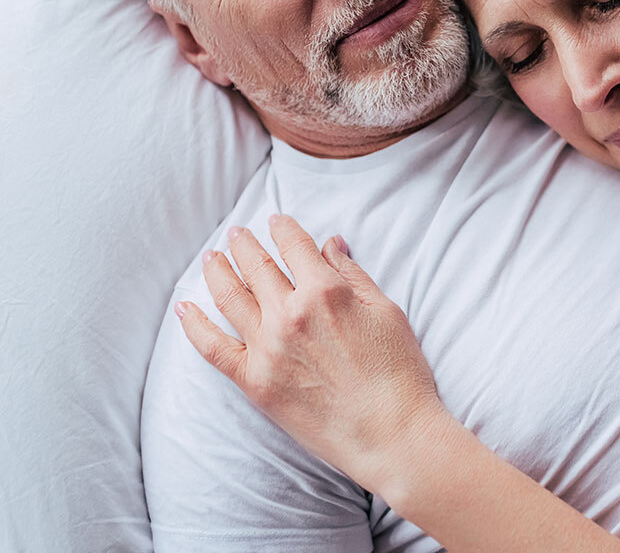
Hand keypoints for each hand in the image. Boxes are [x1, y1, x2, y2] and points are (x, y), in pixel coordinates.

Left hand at [175, 214, 448, 495]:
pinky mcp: (254, 382)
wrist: (391, 433)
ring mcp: (267, 348)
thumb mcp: (386, 310)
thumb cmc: (400, 372)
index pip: (294, 246)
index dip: (283, 228)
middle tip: (236, 233)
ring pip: (229, 297)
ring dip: (217, 271)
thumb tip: (329, 244)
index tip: (276, 220)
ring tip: (211, 257)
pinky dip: (194, 324)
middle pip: (256, 266)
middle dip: (245, 244)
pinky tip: (184, 307)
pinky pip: (212, 347)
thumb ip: (353, 274)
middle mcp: (290, 314)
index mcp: (326, 291)